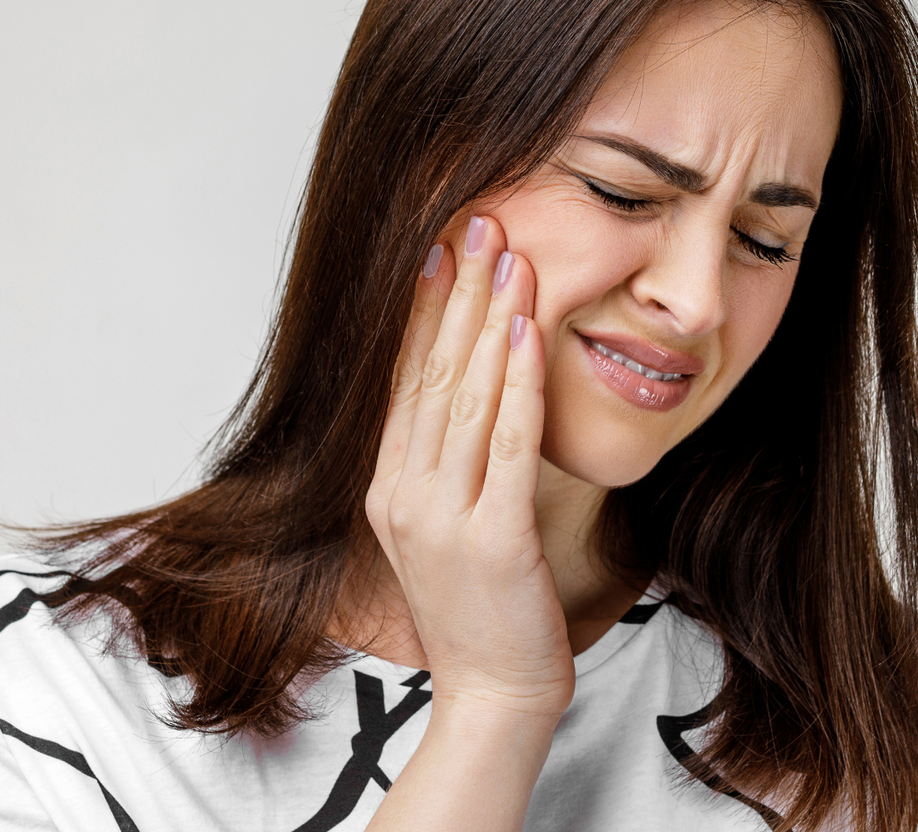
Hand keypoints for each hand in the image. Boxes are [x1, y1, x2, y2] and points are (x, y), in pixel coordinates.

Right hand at [365, 214, 572, 722]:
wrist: (495, 695)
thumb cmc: (482, 609)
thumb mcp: (442, 527)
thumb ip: (441, 463)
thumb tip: (459, 391)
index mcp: (387, 487)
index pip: (404, 380)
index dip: (421, 310)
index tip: (439, 248)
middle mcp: (403, 495)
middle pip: (431, 374)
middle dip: (457, 294)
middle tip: (477, 223)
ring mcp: (444, 518)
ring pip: (468, 399)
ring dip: (489, 321)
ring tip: (508, 256)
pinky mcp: (492, 540)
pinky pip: (510, 445)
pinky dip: (520, 384)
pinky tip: (530, 334)